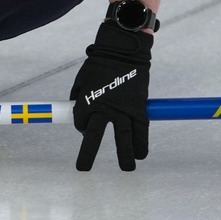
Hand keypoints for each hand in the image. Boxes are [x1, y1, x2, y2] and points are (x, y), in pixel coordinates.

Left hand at [70, 22, 152, 170]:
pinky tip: (141, 154)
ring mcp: (122, 109)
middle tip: (82, 168)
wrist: (122, 50)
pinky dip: (142, 143)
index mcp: (86, 101)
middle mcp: (102, 108)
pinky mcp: (138, 107)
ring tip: (126, 168)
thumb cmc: (99, 63)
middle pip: (93, 137)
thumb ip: (79, 97)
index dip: (82, 126)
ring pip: (123, 138)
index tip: (87, 124)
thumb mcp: (82, 79)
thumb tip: (78, 113)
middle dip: (87, 154)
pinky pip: (141, 130)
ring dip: (125, 155)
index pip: (81, 124)